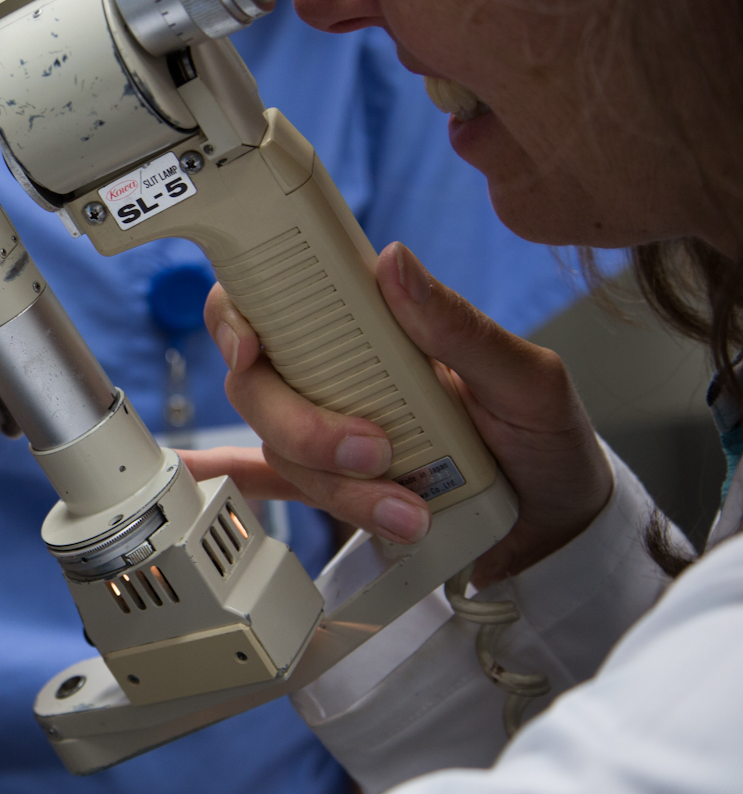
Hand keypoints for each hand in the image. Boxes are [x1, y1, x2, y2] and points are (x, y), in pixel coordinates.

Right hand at [201, 242, 611, 583]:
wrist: (557, 532)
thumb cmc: (544, 442)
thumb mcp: (526, 380)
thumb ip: (461, 327)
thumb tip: (394, 262)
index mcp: (373, 328)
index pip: (274, 300)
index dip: (237, 318)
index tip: (250, 350)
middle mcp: (337, 373)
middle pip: (258, 385)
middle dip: (303, 425)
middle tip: (374, 449)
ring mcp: (329, 433)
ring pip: (277, 449)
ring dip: (336, 485)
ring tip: (410, 509)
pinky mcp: (334, 488)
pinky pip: (275, 489)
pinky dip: (258, 490)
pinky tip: (240, 489)